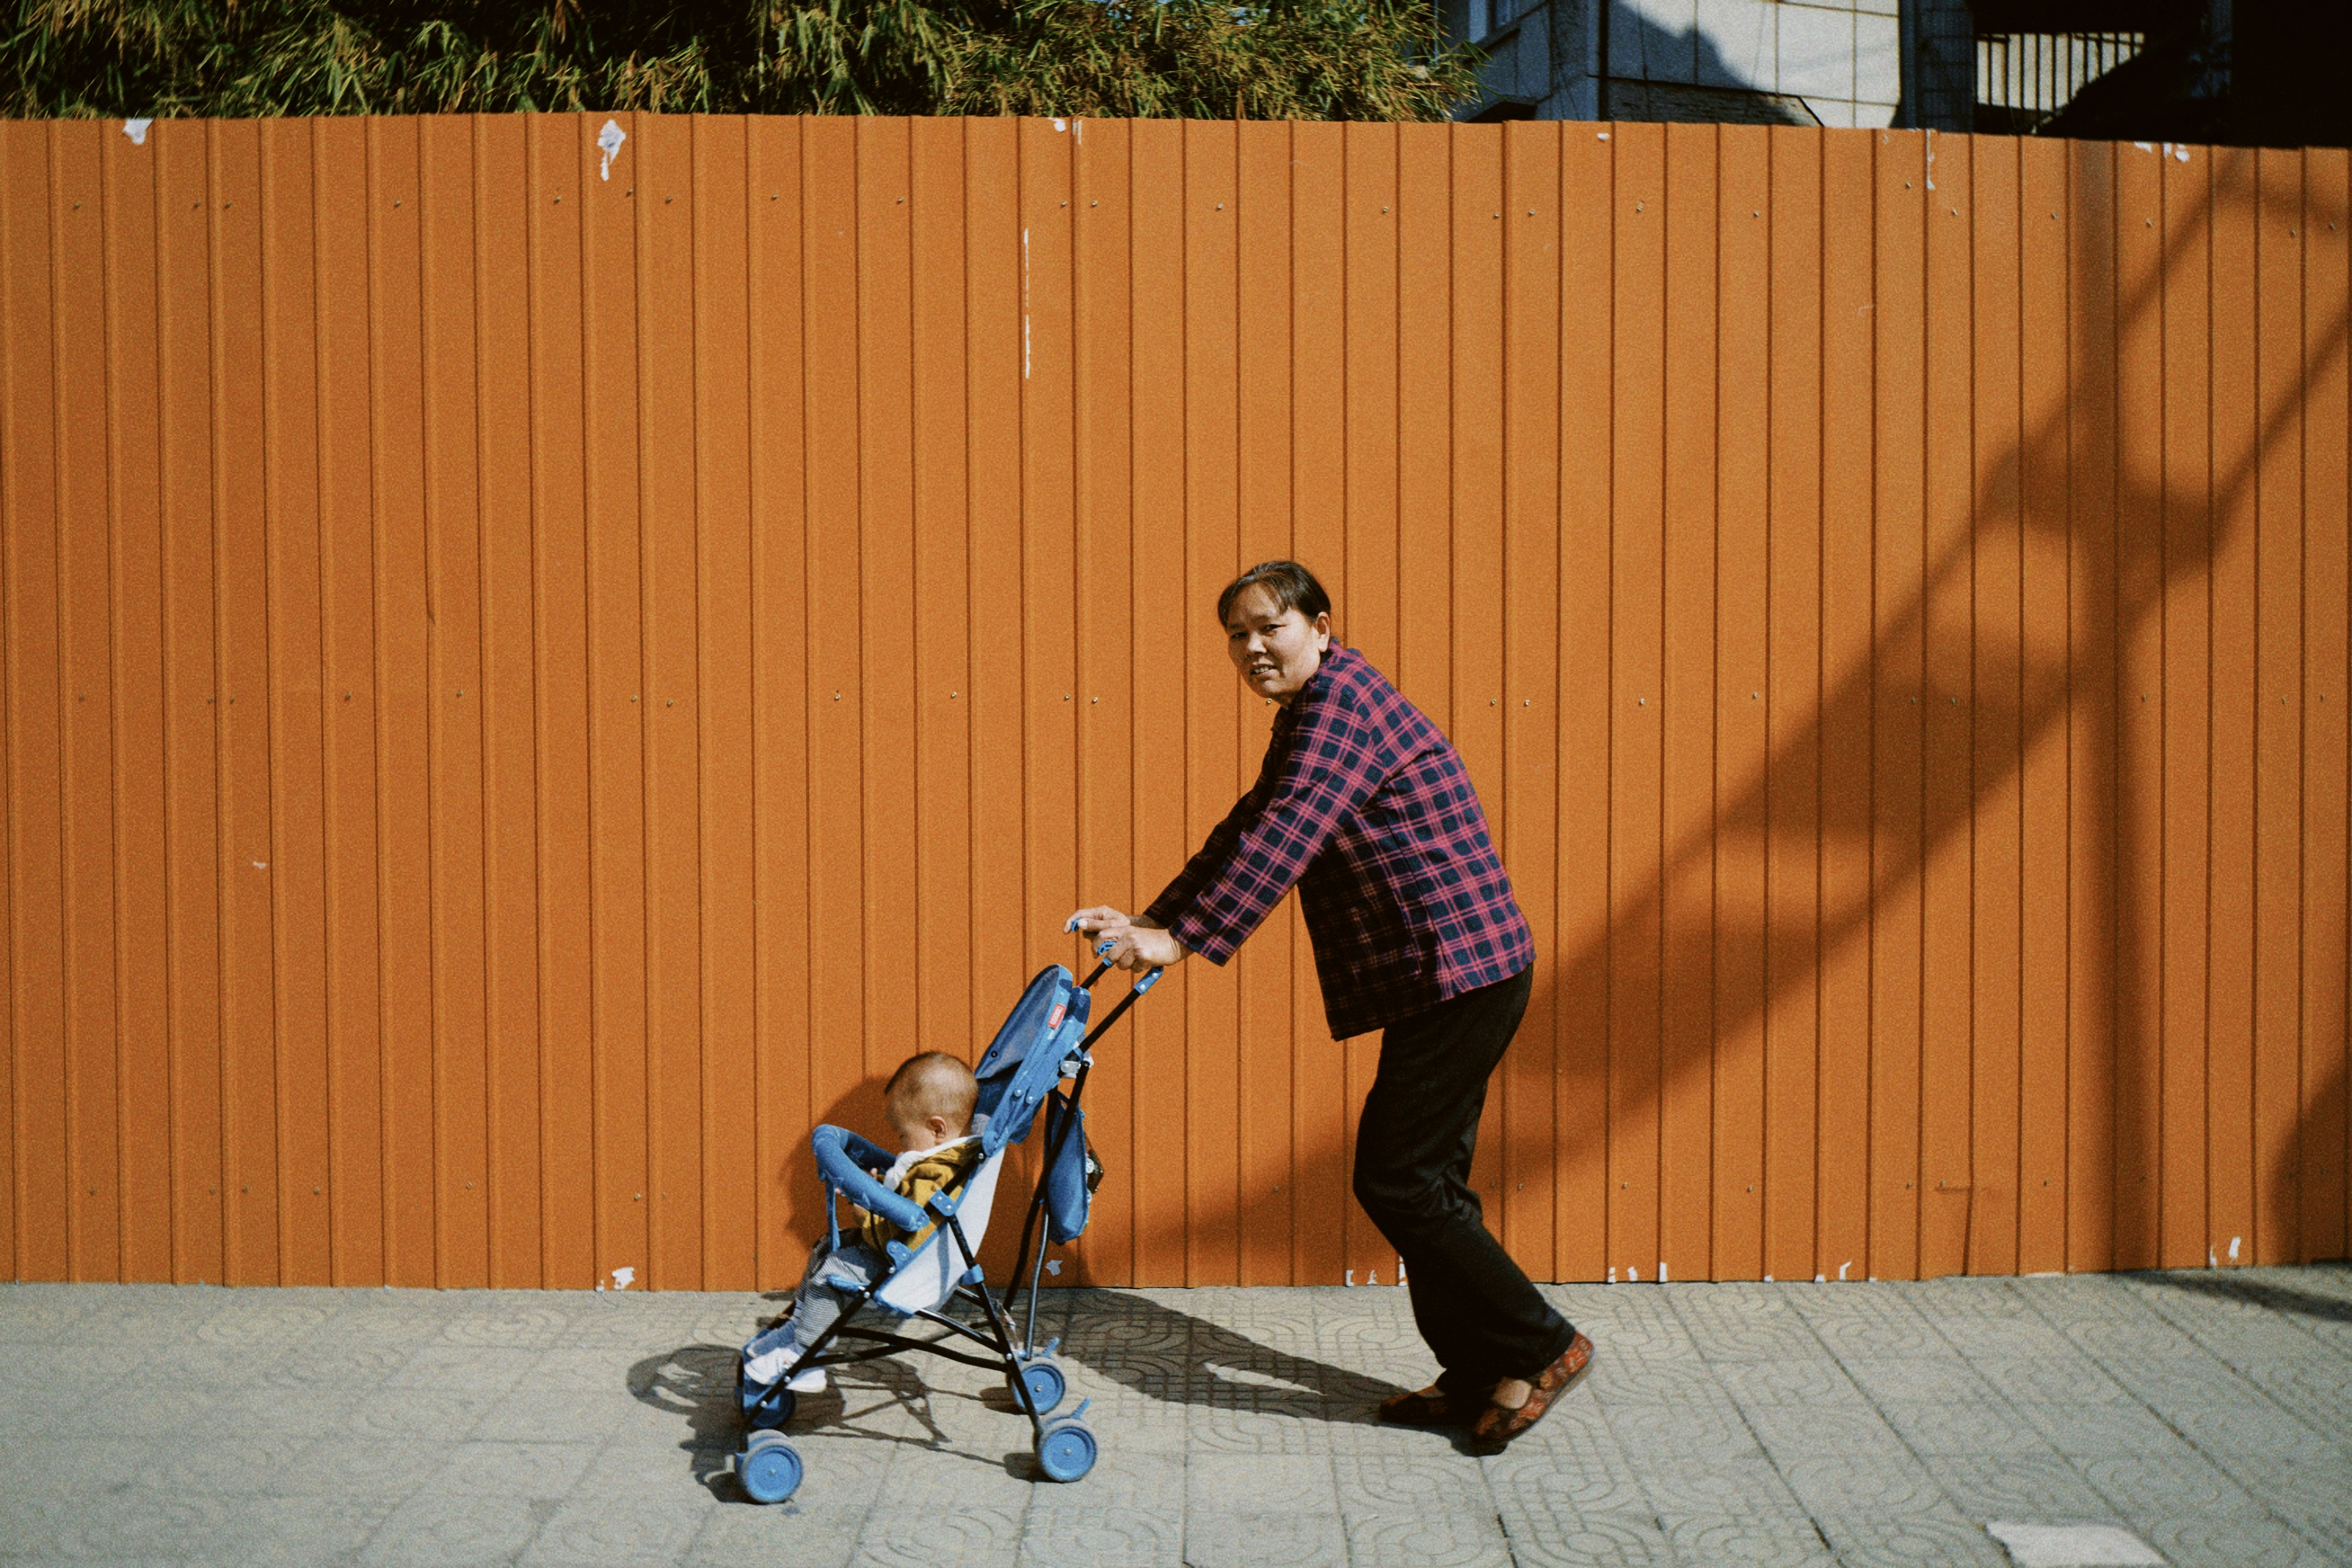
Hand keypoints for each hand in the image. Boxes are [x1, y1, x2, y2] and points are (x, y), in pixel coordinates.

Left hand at [1067, 906, 1187, 972]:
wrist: (1173, 942)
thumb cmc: (1153, 942)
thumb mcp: (1135, 935)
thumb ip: (1121, 941)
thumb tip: (1105, 955)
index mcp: (1125, 929)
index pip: (1102, 935)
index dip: (1096, 946)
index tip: (1095, 954)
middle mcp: (1129, 936)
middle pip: (1111, 955)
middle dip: (1115, 961)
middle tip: (1125, 959)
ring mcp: (1136, 946)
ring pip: (1121, 965)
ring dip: (1129, 966)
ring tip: (1139, 958)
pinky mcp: (1143, 956)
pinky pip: (1134, 969)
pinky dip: (1140, 968)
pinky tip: (1147, 960)